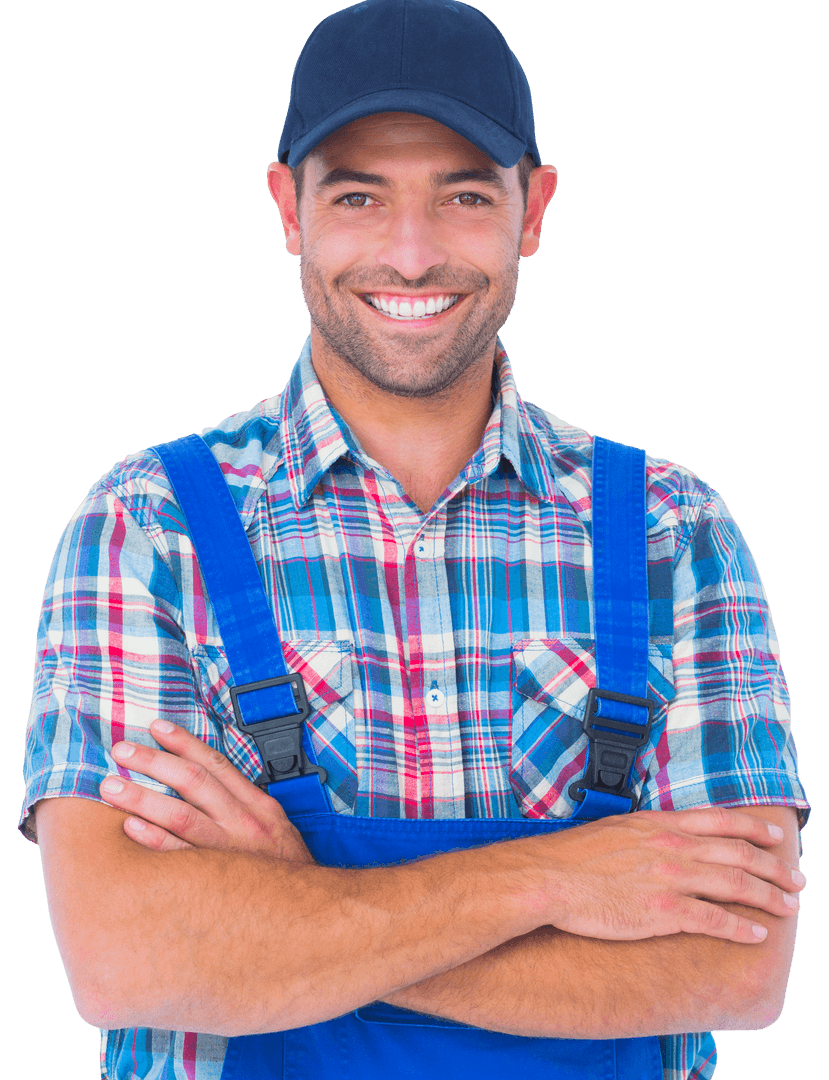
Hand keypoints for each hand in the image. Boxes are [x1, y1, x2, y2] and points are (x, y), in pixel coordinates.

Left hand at [99, 719, 316, 865]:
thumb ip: (242, 804)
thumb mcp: (274, 826)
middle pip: (193, 782)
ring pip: (180, 815)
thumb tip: (203, 782)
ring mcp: (227, 851)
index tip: (157, 728)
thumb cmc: (284, 869)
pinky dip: (153, 840)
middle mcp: (242, 823)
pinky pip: (178, 857)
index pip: (216, 764)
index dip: (184, 743)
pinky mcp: (214, 881)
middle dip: (154, 761)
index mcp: (257, 806)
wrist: (307, 912)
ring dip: (142, 798)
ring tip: (112, 786)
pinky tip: (130, 828)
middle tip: (123, 750)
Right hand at [525, 807, 804, 943]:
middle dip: (773, 868)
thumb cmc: (573, 857)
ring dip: (768, 897)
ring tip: (788, 908)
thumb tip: (661, 838)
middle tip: (796, 880)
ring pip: (734, 885)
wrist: (548, 877)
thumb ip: (646, 833)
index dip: (752, 829)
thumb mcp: (615, 829)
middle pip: (737, 855)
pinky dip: (740, 926)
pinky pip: (713, 919)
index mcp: (660, 824)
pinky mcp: (662, 911)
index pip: (719, 821)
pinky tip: (756, 934)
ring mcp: (670, 878)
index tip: (774, 837)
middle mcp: (672, 847)